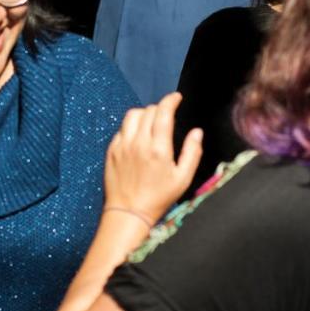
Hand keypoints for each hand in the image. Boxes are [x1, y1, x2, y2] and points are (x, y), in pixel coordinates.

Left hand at [104, 93, 202, 224]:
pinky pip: (122, 129)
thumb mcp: (183, 179)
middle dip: (160, 108)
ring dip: (144, 113)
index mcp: (158, 149)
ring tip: (152, 121)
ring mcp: (122, 146)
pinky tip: (138, 135)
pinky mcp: (112, 151)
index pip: (163, 113)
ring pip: (132, 115)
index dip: (171, 100)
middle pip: (149, 111)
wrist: (129, 213)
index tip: (177, 97)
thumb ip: (192, 152)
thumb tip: (197, 132)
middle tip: (167, 114)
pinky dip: (132, 126)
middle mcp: (139, 143)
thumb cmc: (159, 198)